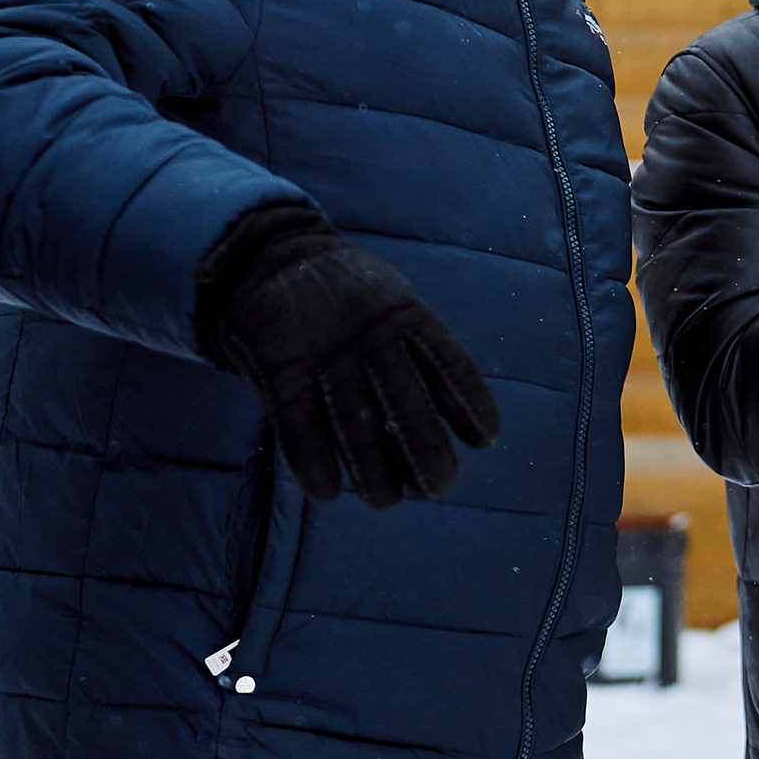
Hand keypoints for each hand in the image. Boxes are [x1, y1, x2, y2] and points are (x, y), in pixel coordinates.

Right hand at [198, 206, 499, 506]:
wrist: (271, 257)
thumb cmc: (349, 295)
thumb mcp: (393, 301)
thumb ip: (418, 346)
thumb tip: (456, 412)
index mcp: (404, 313)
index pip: (448, 363)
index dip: (470, 403)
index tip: (487, 439)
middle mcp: (369, 333)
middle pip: (405, 402)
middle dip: (426, 451)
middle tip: (439, 487)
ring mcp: (323, 351)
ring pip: (354, 422)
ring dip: (372, 471)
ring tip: (385, 501)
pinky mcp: (279, 367)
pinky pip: (297, 424)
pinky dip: (312, 462)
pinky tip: (326, 492)